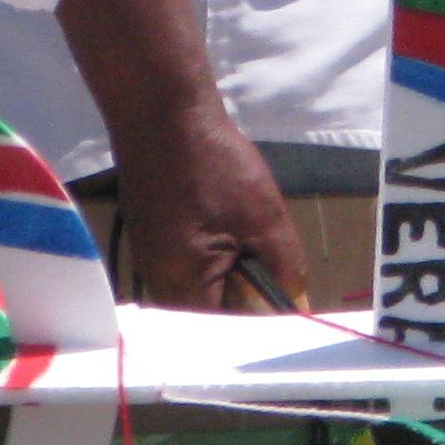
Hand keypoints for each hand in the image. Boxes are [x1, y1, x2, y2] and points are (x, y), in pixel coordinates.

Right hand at [111, 104, 309, 311]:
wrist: (162, 112)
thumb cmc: (213, 162)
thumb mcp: (264, 215)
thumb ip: (284, 266)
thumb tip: (293, 302)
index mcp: (180, 286)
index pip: (228, 332)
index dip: (262, 322)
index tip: (288, 308)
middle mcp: (158, 284)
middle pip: (213, 315)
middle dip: (247, 295)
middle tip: (271, 266)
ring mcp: (151, 262)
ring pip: (204, 289)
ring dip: (232, 274)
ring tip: (248, 239)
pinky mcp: (153, 241)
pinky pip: (190, 267)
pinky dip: (215, 256)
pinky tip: (226, 226)